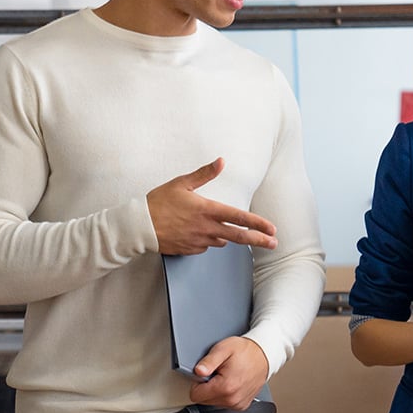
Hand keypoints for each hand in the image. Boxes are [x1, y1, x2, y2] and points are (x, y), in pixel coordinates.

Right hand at [148, 158, 277, 254]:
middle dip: (259, 240)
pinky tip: (196, 232)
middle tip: (274, 243)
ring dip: (226, 236)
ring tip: (220, 229)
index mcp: (207, 210)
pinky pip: (205, 246)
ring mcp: (199, 241)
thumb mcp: (181, 183)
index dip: (258, 224)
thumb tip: (221, 161)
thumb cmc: (158, 202)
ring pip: (221, 241)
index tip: (272, 229)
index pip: (239, 218)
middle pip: (239, 237)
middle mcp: (206, 228)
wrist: (139, 226)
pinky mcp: (190, 250)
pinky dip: (207, 240)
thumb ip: (204, 174)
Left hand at [189, 336, 269, 409]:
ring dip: (216, 391)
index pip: (195, 395)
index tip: (207, 373)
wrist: (263, 355)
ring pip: (213, 402)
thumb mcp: (223, 349)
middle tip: (218, 372)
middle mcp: (232, 399)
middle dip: (207, 386)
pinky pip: (224, 403)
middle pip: (204, 400)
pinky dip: (225, 394)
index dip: (197, 382)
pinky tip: (232, 382)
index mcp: (225, 387)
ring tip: (226, 376)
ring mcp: (238, 404)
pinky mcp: (241, 406)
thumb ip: (208, 361)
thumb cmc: (245, 351)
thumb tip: (198, 371)